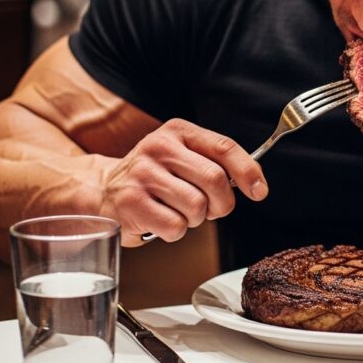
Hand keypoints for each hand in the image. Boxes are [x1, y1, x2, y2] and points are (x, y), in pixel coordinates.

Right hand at [99, 118, 267, 244]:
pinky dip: (175, 232)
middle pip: (215, 180)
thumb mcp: (183, 157)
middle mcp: (159, 147)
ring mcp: (142, 174)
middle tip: (210, 209)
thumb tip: (254, 184)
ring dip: (195, 219)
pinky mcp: (130, 203)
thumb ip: (216, 163)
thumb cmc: (155, 177)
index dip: (248, 171)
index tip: (259, 191)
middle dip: (222, 203)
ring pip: (197, 206)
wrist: (103, 190)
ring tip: (178, 212)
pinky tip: (161, 220)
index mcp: (178, 131)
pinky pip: (175, 227)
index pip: (224, 147)